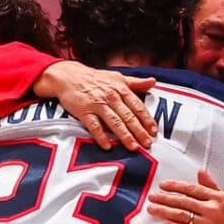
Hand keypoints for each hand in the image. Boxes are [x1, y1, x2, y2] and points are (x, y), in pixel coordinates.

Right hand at [38, 60, 156, 149]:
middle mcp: (111, 97)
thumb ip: (135, 82)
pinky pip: (94, 126)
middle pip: (128, 116)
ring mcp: (97, 104)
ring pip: (114, 122)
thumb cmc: (95, 78)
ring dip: (124, 135)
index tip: (154, 131)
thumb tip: (153, 81)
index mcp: (121, 89)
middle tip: (147, 144)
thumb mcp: (117, 77)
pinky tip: (107, 146)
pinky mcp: (84, 111)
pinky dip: (100, 136)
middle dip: (139, 131)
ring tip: (133, 147)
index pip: (137, 106)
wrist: (69, 76)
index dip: (147, 119)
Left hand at [155, 170, 223, 223]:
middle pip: (183, 201)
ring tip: (152, 209)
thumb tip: (201, 172)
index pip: (191, 189)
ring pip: (181, 215)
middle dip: (164, 198)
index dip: (175, 186)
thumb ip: (211, 186)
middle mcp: (211, 209)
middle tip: (152, 197)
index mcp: (215, 198)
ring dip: (164, 211)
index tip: (163, 185)